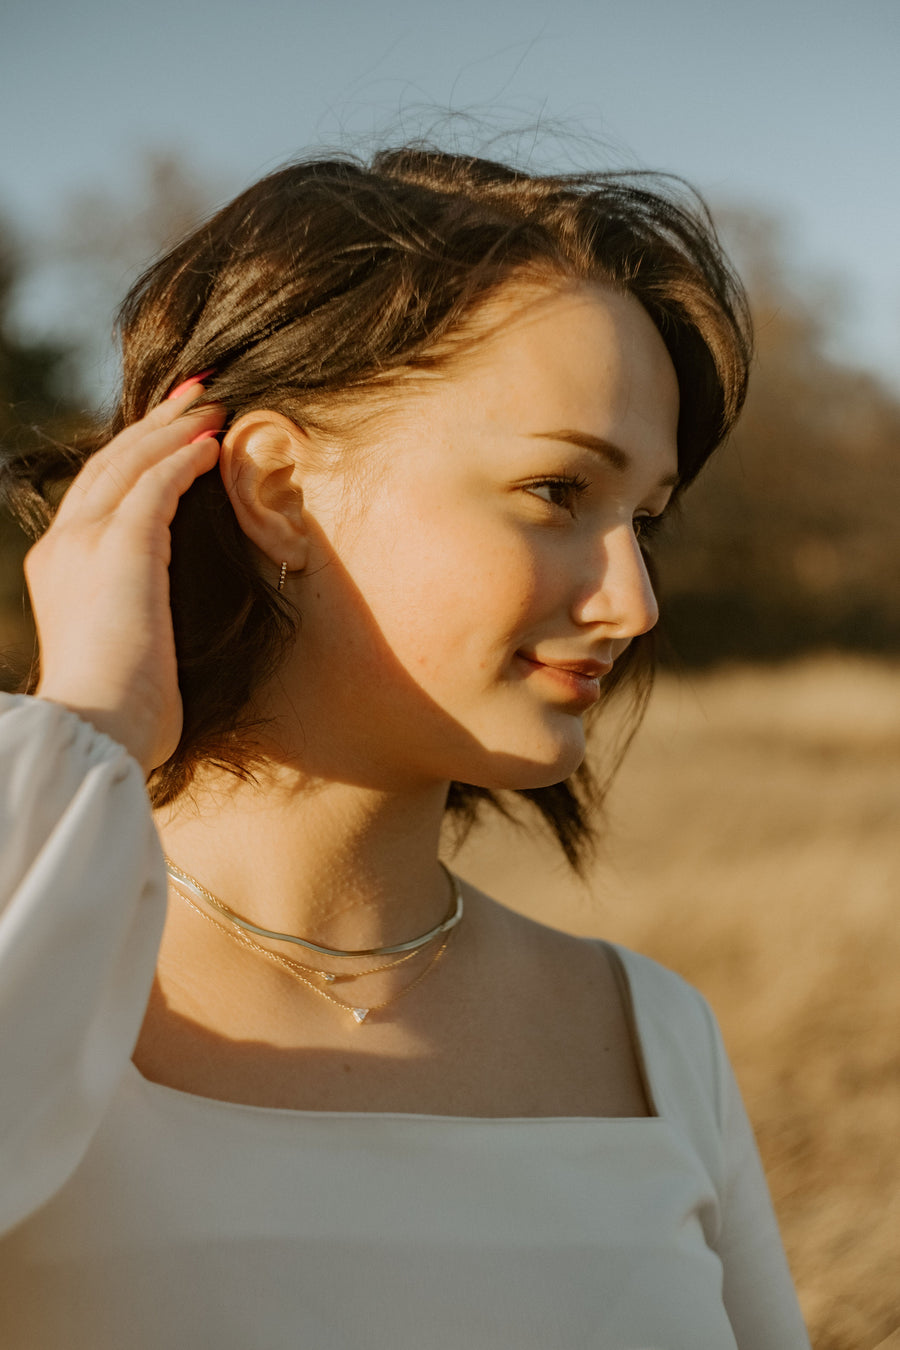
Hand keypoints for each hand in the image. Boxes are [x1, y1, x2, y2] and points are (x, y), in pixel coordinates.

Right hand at [25, 384, 225, 775]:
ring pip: (131, 461)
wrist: (100, 728)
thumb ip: (136, 616)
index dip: (134, 456)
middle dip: (154, 424)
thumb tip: (164, 621)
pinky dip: (185, 458)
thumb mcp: (122, 651)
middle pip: (109, 463)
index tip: (170, 435)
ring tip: (212, 407)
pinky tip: (213, 446)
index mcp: (58, 568)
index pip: (96, 493)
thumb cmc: (122, 712)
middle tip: (195, 395)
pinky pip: (156, 483)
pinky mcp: (120, 546)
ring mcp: (85, 542)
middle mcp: (63, 545)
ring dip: (174, 429)